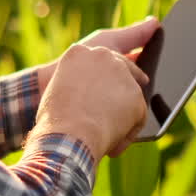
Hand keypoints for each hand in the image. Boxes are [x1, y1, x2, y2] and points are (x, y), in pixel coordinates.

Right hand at [32, 17, 160, 158]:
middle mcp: (103, 55)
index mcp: (79, 52)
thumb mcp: (58, 90)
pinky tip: (114, 143)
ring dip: (124, 112)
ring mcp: (122, 74)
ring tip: (108, 134)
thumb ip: (75, 86)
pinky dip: (129, 131)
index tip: (106, 82)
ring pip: (130, 94)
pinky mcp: (137, 95)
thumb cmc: (56, 119)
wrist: (69, 133)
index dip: (103, 73)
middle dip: (124, 83)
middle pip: (122, 66)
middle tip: (122, 100)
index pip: (98, 57)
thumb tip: (87, 100)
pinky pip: (138, 116)